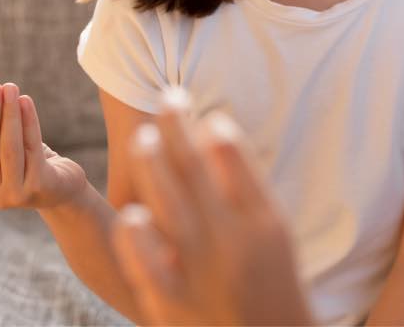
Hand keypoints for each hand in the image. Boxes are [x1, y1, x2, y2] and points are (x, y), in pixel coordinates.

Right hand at [0, 81, 87, 210]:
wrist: (62, 190)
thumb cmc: (29, 164)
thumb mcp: (4, 152)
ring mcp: (14, 193)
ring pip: (8, 146)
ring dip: (8, 113)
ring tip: (10, 87)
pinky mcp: (38, 185)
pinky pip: (31, 146)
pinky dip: (28, 121)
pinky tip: (26, 101)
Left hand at [109, 89, 312, 325]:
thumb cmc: (269, 287)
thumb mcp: (272, 235)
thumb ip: (245, 187)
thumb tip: (213, 131)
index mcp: (264, 223)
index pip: (235, 157)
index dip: (216, 127)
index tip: (204, 111)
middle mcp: (233, 242)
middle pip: (195, 170)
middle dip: (176, 129)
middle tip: (165, 99)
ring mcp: (201, 272)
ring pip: (169, 204)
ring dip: (153, 164)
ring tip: (141, 137)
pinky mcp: (172, 303)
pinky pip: (147, 261)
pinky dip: (136, 235)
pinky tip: (131, 212)